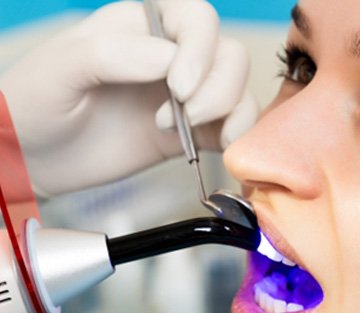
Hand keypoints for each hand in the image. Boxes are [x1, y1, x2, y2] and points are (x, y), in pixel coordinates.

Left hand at [0, 0, 257, 195]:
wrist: (36, 160)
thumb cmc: (37, 106)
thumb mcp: (60, 71)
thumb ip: (111, 55)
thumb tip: (169, 60)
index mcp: (141, 27)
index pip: (197, 19)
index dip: (199, 51)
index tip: (179, 88)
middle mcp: (171, 58)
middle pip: (229, 55)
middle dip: (218, 88)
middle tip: (184, 115)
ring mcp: (185, 97)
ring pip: (239, 89)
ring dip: (230, 112)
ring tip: (189, 132)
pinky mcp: (193, 133)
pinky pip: (233, 127)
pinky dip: (238, 136)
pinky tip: (218, 148)